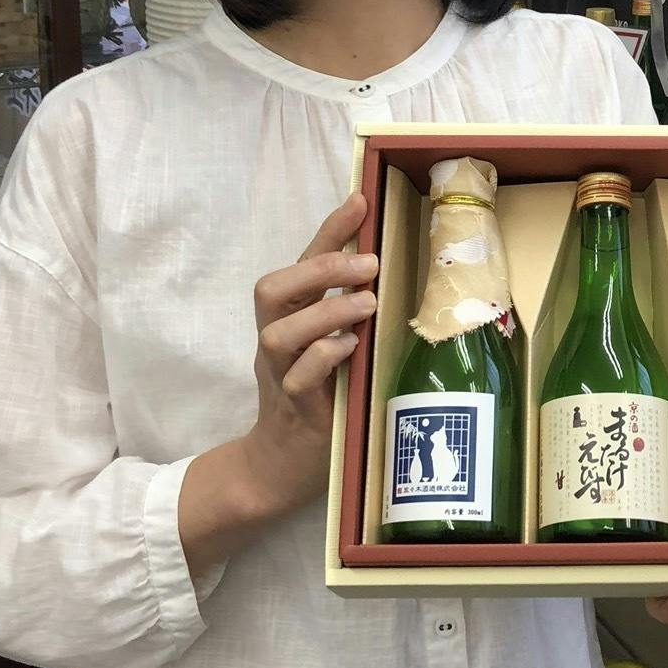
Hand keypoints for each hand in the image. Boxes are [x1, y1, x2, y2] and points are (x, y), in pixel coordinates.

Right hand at [239, 191, 376, 519]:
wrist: (279, 467)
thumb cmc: (317, 399)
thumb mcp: (335, 348)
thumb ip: (350, 315)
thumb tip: (395, 274)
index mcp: (287, 321)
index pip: (300, 265)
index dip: (327, 231)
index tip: (360, 201)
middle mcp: (276, 343)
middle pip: (272, 290)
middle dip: (320, 268)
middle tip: (368, 262)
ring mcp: (281, 378)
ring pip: (280, 334)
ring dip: (325, 311)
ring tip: (367, 303)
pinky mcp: (296, 412)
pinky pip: (298, 380)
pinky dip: (323, 359)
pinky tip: (351, 348)